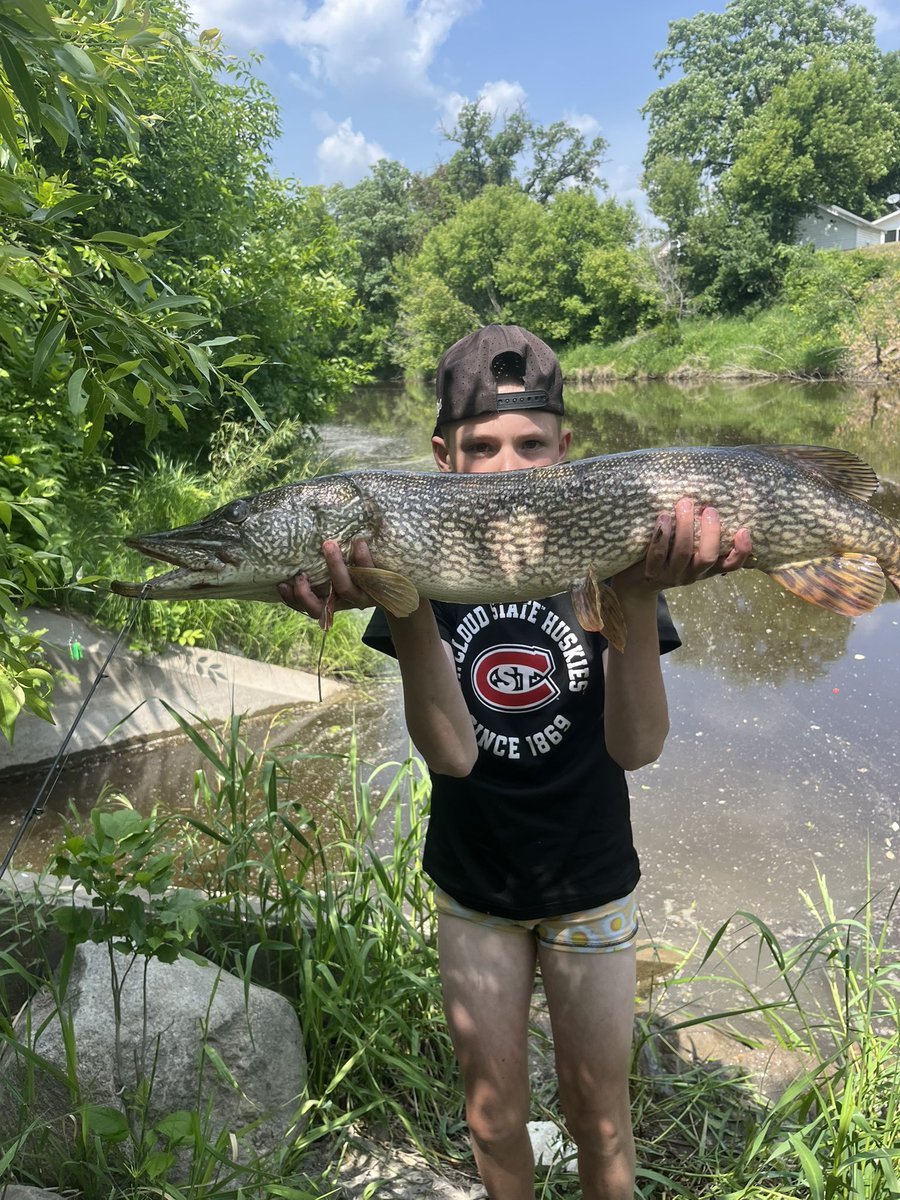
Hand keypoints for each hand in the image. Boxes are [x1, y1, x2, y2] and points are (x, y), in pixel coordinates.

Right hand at [277, 538, 375, 626]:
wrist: (398, 584)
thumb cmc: (360, 570)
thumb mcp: (340, 569)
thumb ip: (321, 563)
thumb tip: (302, 537)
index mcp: (331, 600)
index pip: (306, 607)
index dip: (291, 599)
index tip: (281, 583)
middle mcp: (344, 602)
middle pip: (318, 609)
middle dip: (304, 593)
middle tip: (300, 574)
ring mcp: (361, 597)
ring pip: (344, 589)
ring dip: (334, 567)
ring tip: (329, 544)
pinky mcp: (379, 588)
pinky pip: (370, 574)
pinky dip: (362, 557)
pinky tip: (359, 542)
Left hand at [615, 499, 751, 593]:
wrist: (637, 581)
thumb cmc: (669, 556)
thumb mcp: (690, 549)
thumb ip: (701, 534)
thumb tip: (711, 499)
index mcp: (707, 568)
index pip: (731, 565)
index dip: (741, 551)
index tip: (744, 530)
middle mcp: (692, 574)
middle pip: (708, 557)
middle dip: (711, 533)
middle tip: (709, 510)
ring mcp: (672, 575)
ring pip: (682, 553)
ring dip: (685, 527)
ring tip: (684, 504)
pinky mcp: (651, 573)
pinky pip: (657, 554)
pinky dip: (662, 534)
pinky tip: (663, 517)